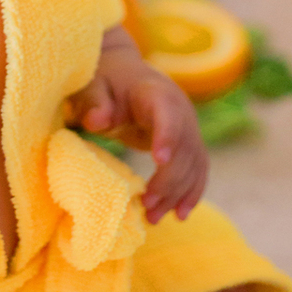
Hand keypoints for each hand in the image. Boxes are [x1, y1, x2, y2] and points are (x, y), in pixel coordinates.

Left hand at [68, 28, 208, 225]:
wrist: (124, 73)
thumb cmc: (105, 81)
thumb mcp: (93, 87)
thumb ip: (95, 102)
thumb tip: (97, 121)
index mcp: (157, 92)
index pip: (168, 114)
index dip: (167, 136)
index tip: (159, 161)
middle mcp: (181, 109)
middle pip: (184, 147)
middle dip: (168, 180)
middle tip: (146, 205)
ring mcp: (189, 126)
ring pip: (193, 164)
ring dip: (177, 193)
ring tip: (153, 218)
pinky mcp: (189, 142)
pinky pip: (198, 168)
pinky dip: (191, 192)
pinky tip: (179, 214)